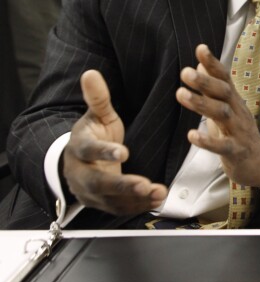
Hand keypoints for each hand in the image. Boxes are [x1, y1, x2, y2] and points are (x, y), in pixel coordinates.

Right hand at [62, 70, 167, 214]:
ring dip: (135, 199)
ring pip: (111, 199)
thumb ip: (98, 98)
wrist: (79, 161)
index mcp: (79, 147)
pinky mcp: (102, 203)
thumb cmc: (94, 134)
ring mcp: (90, 192)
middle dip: (123, 185)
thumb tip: (90, 73)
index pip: (89, 151)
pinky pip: (119, 208)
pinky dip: (138, 206)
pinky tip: (157, 200)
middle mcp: (80, 173)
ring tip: (158, 192)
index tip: (124, 152)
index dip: (104, 153)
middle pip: (99, 183)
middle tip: (145, 185)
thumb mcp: (97, 116)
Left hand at [177, 44, 259, 194]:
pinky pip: (222, 146)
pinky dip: (207, 140)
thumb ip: (212, 88)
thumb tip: (199, 63)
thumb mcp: (227, 108)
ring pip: (222, 114)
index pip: (224, 78)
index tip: (201, 48)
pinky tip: (192, 135)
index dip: (214, 63)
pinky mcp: (236, 152)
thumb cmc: (239, 134)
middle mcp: (238, 112)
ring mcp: (239, 132)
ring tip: (180, 94)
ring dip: (201, 103)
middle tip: (184, 72)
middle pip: (224, 92)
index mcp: (234, 101)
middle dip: (205, 81)